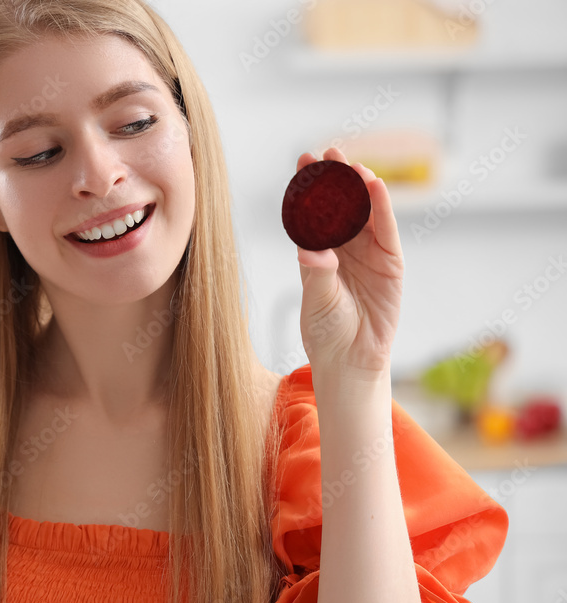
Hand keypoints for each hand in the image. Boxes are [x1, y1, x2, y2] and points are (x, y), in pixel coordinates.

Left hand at [294, 147, 403, 376]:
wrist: (351, 360)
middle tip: (328, 152)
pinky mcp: (390, 265)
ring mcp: (368, 254)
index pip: (313, 214)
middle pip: (340, 206)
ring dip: (359, 188)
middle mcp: (343, 248)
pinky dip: (383, 209)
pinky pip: (387, 231)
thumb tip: (312, 250)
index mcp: (318, 253)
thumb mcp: (316, 301)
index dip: (309, 188)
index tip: (302, 162)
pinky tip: (376, 187)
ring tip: (352, 164)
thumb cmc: (326, 332)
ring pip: (365, 213)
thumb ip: (317, 274)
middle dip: (335, 179)